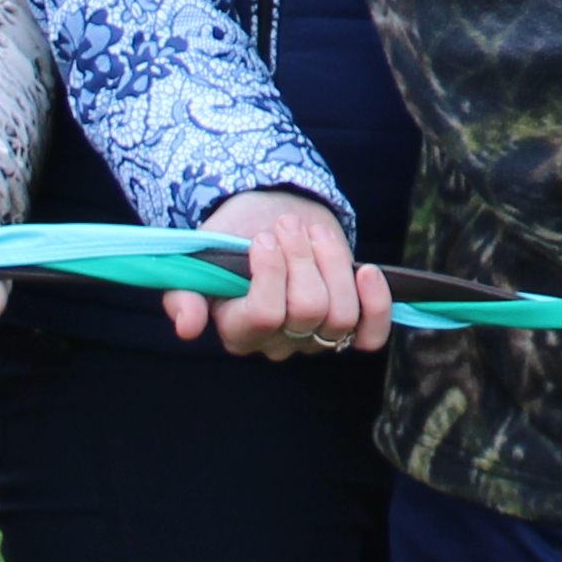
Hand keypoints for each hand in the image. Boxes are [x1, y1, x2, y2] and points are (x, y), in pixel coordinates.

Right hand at [198, 187, 391, 358]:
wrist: (272, 219)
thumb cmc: (233, 238)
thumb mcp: (202, 256)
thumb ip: (186, 291)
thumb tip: (187, 326)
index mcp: (237, 330)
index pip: (263, 316)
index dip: (271, 272)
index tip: (264, 237)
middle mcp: (277, 342)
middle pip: (307, 311)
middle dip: (303, 257)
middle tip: (289, 225)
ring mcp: (315, 337)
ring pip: (340, 315)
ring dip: (333, 263)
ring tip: (315, 233)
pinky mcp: (348, 326)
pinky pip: (370, 335)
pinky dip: (375, 303)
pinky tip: (366, 270)